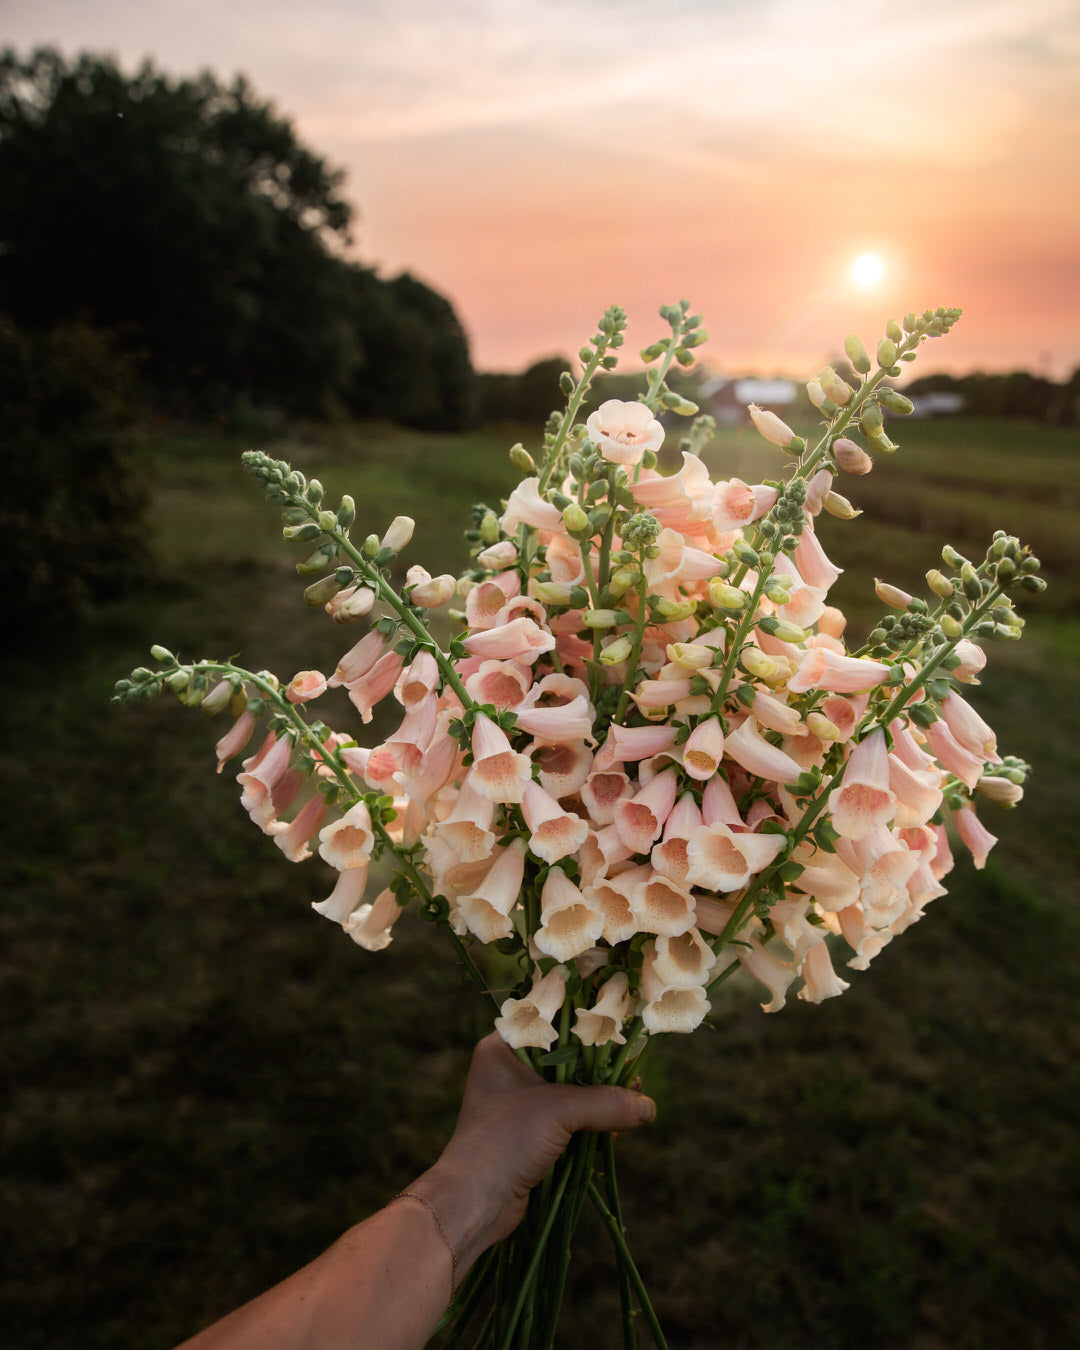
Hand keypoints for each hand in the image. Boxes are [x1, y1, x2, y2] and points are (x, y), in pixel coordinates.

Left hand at [413, 1033, 654, 1262]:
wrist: (474, 1202)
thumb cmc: (505, 1141)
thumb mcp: (558, 1111)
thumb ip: (605, 1102)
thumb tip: (648, 1107)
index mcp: (503, 1048)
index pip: (552, 1023)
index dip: (587, 1027)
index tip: (622, 1031)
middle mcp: (510, 1070)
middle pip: (567, 1058)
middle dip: (602, 1068)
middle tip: (634, 1072)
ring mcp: (520, 1103)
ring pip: (571, 1090)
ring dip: (601, 1096)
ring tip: (634, 1096)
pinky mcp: (531, 1133)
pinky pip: (570, 1117)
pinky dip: (593, 1119)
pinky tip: (617, 1123)